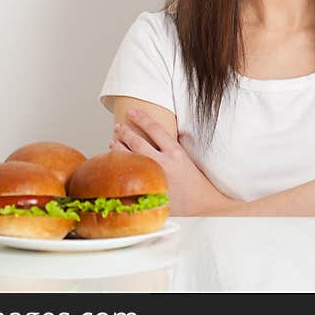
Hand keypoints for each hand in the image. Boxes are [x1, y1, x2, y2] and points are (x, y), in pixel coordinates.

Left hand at [109, 108, 232, 215]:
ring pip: (130, 158)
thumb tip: (151, 136)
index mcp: (176, 152)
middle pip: (137, 142)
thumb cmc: (195, 180)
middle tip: (118, 126)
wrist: (202, 202)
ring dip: (118, 147)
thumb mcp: (186, 158)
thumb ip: (169, 148)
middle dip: (124, 132)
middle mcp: (164, 163)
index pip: (155, 129)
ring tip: (112, 140)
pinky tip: (116, 162)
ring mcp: (155, 177)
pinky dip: (122, 167)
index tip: (132, 112)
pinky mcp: (150, 190)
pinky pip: (131, 176)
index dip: (141, 118)